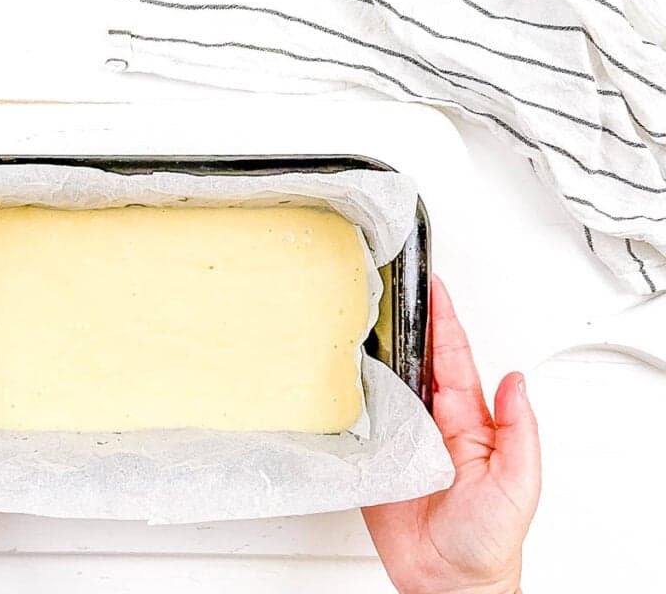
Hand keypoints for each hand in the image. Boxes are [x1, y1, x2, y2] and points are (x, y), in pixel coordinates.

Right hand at [362, 276, 539, 593]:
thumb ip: (519, 432)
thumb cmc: (488, 540)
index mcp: (468, 421)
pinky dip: (345, 399)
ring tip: (355, 321)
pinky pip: (357, 424)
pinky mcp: (374, 461)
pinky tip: (334, 378)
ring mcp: (400, 441)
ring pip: (383, 385)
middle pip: (414, 362)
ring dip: (372, 354)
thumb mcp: (518, 484)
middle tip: (387, 289)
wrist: (448, 581)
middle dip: (404, 323)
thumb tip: (515, 382)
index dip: (445, 320)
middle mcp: (432, 424)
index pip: (454, 359)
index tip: (434, 287)